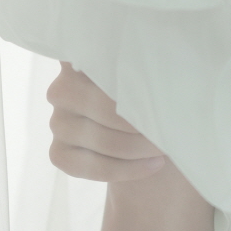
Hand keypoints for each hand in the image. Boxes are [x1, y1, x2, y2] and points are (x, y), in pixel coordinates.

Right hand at [46, 62, 165, 181]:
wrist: (144, 137)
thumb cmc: (151, 99)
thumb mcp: (151, 80)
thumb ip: (145, 71)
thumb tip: (164, 65)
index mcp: (82, 62)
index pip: (93, 60)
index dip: (125, 75)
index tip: (155, 80)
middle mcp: (63, 90)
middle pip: (108, 110)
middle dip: (145, 123)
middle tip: (172, 127)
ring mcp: (58, 122)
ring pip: (105, 141)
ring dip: (141, 147)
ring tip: (166, 146)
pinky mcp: (59, 153)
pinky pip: (94, 167)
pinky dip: (128, 169)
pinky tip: (154, 164)